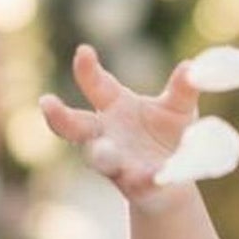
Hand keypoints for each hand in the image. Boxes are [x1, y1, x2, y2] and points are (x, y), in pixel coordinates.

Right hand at [39, 43, 199, 208]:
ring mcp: (117, 162)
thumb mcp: (178, 109)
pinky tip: (154, 175)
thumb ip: (183, 89)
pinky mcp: (135, 186)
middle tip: (47, 103)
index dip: (87, 70)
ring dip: (100, 154)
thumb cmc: (168, 136)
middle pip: (77, 125)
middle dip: (61, 116)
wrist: (176, 181)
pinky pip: (137, 182)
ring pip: (99, 159)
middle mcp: (106, 134)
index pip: (95, 85)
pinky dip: (144, 178)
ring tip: (103, 151)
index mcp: (114, 106)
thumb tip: (191, 67)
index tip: (84, 52)